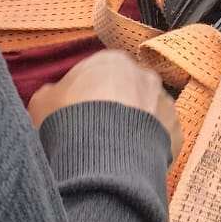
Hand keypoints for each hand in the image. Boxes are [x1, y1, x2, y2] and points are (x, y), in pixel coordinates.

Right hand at [28, 50, 182, 163]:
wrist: (102, 155)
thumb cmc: (69, 122)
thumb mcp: (43, 101)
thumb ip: (53, 92)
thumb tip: (55, 95)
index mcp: (113, 61)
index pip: (101, 73)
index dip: (88, 95)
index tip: (79, 113)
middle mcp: (145, 76)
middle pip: (128, 91)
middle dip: (115, 109)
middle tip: (96, 133)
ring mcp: (165, 102)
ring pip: (147, 114)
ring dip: (134, 128)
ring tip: (114, 150)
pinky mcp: (176, 130)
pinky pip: (160, 137)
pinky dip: (148, 147)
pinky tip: (131, 160)